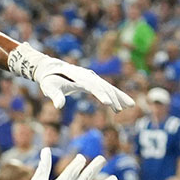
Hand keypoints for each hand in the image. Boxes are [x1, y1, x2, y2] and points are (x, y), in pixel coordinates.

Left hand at [7, 43, 134, 111]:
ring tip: (130, 106)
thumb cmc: (50, 80)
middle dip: (113, 97)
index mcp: (79, 77)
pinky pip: (107, 89)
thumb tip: (58, 106)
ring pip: (109, 87)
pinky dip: (116, 96)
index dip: (100, 94)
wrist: (51, 69)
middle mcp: (88, 76)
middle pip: (103, 86)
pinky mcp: (94, 82)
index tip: (108, 103)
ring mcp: (92, 78)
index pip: (92, 86)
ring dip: (119, 96)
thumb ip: (55, 95)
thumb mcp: (50, 87)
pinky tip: (124, 104)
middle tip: (120, 109)